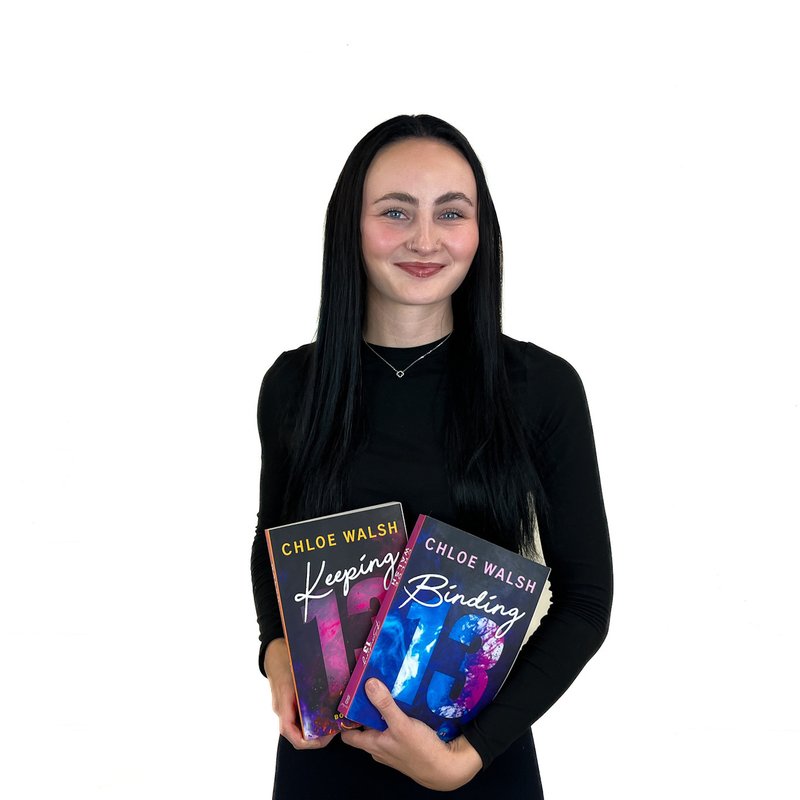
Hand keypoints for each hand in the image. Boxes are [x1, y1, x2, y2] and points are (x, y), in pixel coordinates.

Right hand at [264, 638, 334, 749]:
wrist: (274, 655)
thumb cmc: (285, 661)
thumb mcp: (298, 671)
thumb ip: (310, 684)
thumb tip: (331, 693)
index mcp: (283, 703)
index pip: (288, 731)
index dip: (305, 741)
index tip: (323, 739)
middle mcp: (282, 710)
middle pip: (296, 735)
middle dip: (315, 739)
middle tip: (333, 731)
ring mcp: (284, 709)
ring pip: (297, 729)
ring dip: (314, 731)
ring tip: (332, 724)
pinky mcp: (288, 706)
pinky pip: (298, 720)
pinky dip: (310, 722)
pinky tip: (324, 714)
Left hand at [340, 679, 482, 790]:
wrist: (445, 768)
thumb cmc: (420, 751)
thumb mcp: (401, 725)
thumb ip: (385, 705)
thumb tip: (368, 684)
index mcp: (372, 744)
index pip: (348, 734)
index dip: (344, 719)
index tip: (345, 698)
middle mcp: (379, 746)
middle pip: (365, 725)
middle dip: (365, 707)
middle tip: (368, 684)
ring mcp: (393, 744)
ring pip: (381, 724)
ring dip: (382, 709)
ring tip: (385, 687)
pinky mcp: (405, 742)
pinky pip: (394, 726)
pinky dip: (396, 714)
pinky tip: (403, 700)